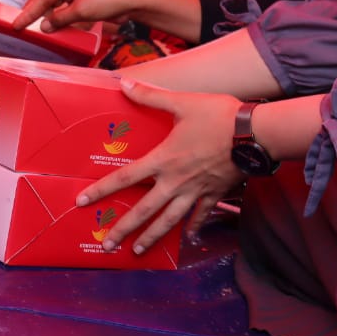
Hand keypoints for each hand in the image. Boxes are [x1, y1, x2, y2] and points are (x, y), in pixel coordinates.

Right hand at [13, 0, 140, 32]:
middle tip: (21, 25)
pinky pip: (66, 8)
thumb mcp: (80, 11)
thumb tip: (44, 27)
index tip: (16, 24)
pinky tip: (54, 26)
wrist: (133, 1)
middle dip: (34, 11)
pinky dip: (59, 17)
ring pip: (55, 3)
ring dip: (47, 15)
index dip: (28, 13)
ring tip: (36, 27)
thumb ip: (59, 19)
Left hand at [76, 79, 243, 254]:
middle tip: (107, 245)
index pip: (126, 177)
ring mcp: (195, 192)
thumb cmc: (218, 116)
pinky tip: (188, 238)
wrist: (254, 134)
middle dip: (123, 228)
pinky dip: (193, 228)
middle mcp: (175, 181)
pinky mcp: (214, 194)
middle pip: (144, 210)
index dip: (102, 189)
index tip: (82, 202)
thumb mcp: (182, 102)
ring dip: (152, 237)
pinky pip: (200, 216)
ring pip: (169, 220)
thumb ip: (151, 96)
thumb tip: (124, 84)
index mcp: (163, 159)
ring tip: (138, 252)